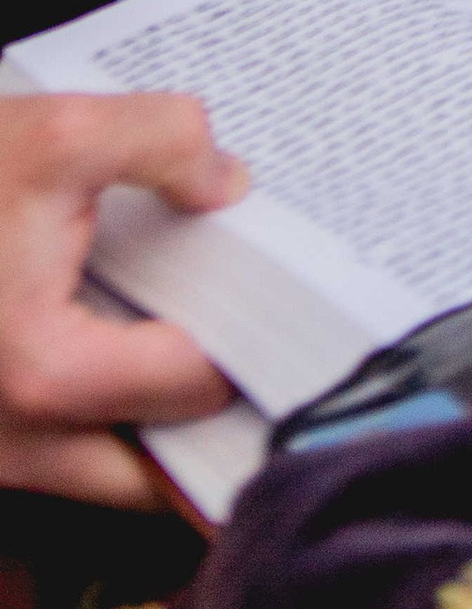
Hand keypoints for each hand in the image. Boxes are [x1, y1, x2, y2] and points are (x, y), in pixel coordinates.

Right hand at [0, 93, 242, 507]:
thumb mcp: (54, 133)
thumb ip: (162, 140)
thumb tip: (228, 188)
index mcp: (45, 377)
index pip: (198, 387)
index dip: (259, 339)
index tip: (306, 304)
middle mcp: (14, 445)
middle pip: (163, 469)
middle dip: (224, 416)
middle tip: (279, 346)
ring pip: (114, 475)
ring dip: (167, 423)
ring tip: (218, 340)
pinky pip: (71, 454)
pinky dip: (116, 415)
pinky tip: (144, 342)